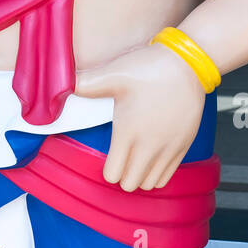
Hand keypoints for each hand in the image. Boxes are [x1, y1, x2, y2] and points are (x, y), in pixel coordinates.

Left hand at [75, 41, 205, 191]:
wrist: (188, 62)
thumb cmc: (149, 67)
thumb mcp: (113, 73)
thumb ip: (85, 84)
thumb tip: (60, 85)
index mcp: (128, 132)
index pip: (113, 175)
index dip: (107, 170)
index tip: (107, 157)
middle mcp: (150, 146)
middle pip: (131, 184)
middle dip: (122, 175)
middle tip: (120, 157)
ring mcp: (169, 148)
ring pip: (150, 184)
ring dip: (140, 175)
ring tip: (135, 157)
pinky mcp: (185, 145)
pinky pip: (168, 176)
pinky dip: (157, 173)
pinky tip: (152, 156)